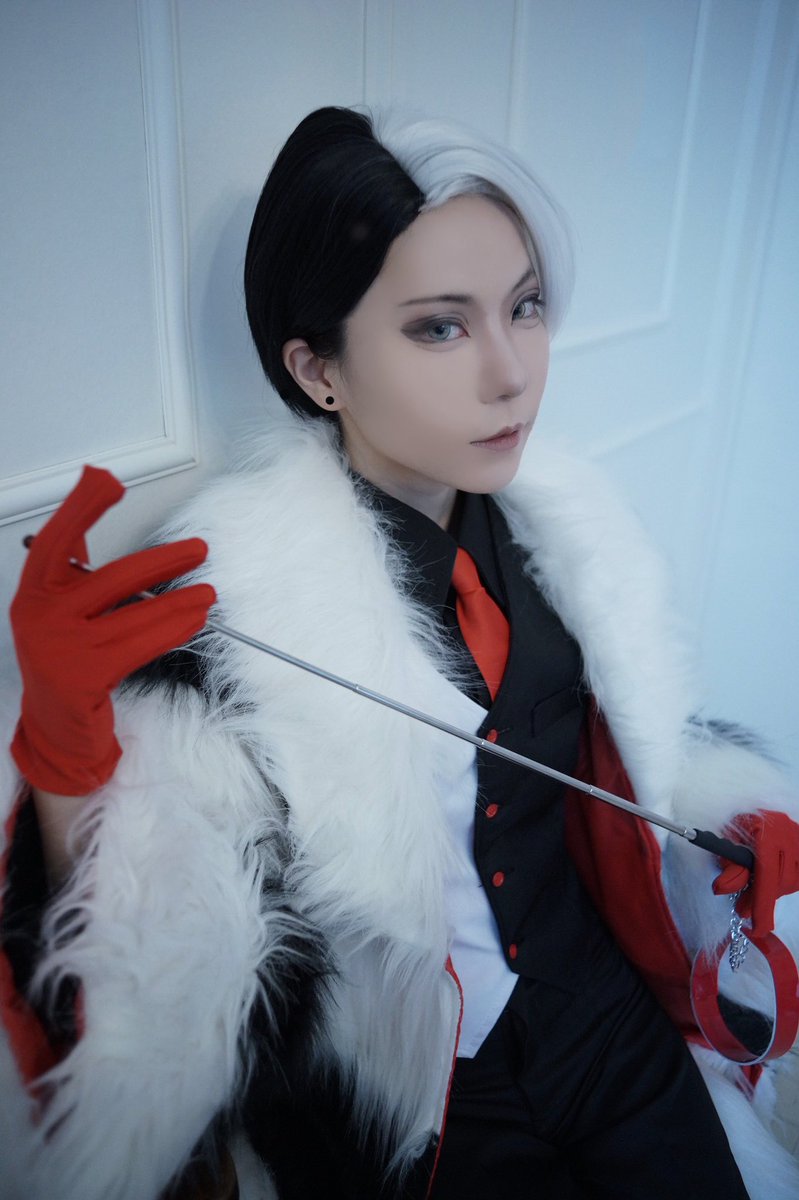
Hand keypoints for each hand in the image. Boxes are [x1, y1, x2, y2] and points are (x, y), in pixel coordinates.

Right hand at [10, 465, 215, 794]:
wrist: (55, 727)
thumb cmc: (65, 662)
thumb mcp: (63, 612)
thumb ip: (79, 568)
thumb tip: (97, 501)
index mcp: (34, 593)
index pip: (54, 541)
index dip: (81, 509)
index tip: (107, 481)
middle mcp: (39, 616)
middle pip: (109, 577)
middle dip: (161, 561)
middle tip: (198, 549)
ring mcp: (59, 647)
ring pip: (132, 614)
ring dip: (178, 602)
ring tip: (208, 593)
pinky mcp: (83, 676)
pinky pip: (139, 645)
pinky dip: (172, 631)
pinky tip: (194, 621)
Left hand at [713, 810, 798, 938]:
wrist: (753, 810)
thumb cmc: (738, 825)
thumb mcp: (727, 841)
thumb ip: (729, 865)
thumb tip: (722, 889)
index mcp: (768, 831)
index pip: (767, 875)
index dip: (762, 904)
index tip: (757, 928)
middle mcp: (789, 834)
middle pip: (781, 882)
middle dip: (760, 901)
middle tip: (743, 910)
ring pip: (792, 882)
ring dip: (772, 892)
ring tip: (753, 894)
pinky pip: (797, 875)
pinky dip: (783, 883)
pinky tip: (770, 880)